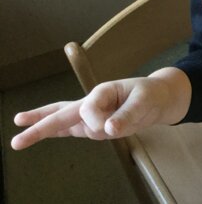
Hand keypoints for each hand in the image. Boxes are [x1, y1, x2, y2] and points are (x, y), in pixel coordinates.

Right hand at [11, 72, 187, 150]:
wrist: (160, 99)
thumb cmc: (151, 94)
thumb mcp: (144, 101)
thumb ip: (127, 115)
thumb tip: (108, 130)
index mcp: (103, 92)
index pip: (88, 110)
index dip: (97, 121)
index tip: (111, 128)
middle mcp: (93, 102)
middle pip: (63, 111)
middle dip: (41, 121)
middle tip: (17, 124)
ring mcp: (92, 115)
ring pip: (63, 120)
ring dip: (43, 126)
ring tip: (19, 128)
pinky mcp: (95, 126)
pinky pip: (72, 130)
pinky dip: (56, 132)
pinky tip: (39, 134)